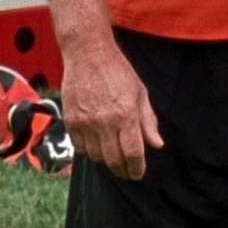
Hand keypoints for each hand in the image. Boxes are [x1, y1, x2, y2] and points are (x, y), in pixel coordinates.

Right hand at [61, 42, 165, 178]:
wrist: (88, 54)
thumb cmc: (118, 71)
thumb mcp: (140, 93)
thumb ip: (148, 121)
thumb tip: (156, 145)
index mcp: (126, 114)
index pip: (133, 153)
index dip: (137, 168)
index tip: (138, 173)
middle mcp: (105, 121)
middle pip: (113, 160)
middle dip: (122, 170)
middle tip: (126, 171)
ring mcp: (85, 122)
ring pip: (96, 156)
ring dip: (105, 160)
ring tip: (112, 153)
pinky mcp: (71, 121)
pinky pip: (80, 147)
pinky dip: (89, 150)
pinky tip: (96, 142)